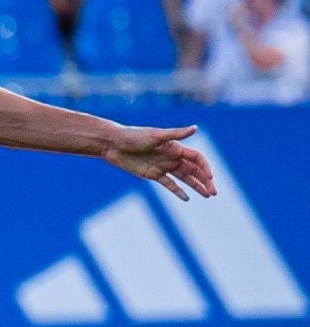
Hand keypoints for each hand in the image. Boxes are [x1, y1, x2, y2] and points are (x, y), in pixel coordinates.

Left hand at [102, 125, 216, 201]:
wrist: (113, 144)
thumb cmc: (134, 136)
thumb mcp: (155, 135)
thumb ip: (176, 134)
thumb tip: (196, 128)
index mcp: (175, 148)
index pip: (197, 158)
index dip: (205, 167)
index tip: (210, 178)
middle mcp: (172, 157)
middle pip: (193, 171)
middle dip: (205, 181)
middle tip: (213, 192)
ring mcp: (163, 167)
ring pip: (184, 179)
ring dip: (196, 186)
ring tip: (207, 196)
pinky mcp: (152, 175)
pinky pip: (168, 184)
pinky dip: (178, 191)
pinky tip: (187, 198)